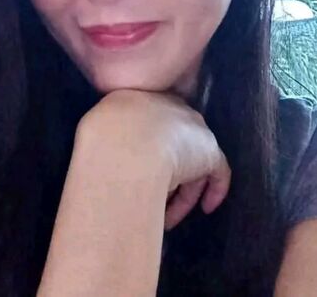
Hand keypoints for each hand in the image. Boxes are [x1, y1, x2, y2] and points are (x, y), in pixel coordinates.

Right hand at [76, 89, 230, 230]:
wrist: (125, 144)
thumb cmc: (105, 135)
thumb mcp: (98, 127)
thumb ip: (106, 135)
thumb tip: (100, 156)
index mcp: (144, 101)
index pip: (154, 126)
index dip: (149, 150)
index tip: (140, 170)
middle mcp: (173, 110)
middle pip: (176, 142)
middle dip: (168, 171)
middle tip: (154, 196)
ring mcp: (193, 130)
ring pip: (193, 162)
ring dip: (182, 192)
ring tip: (166, 216)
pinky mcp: (209, 152)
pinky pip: (218, 171)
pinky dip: (214, 190)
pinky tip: (206, 208)